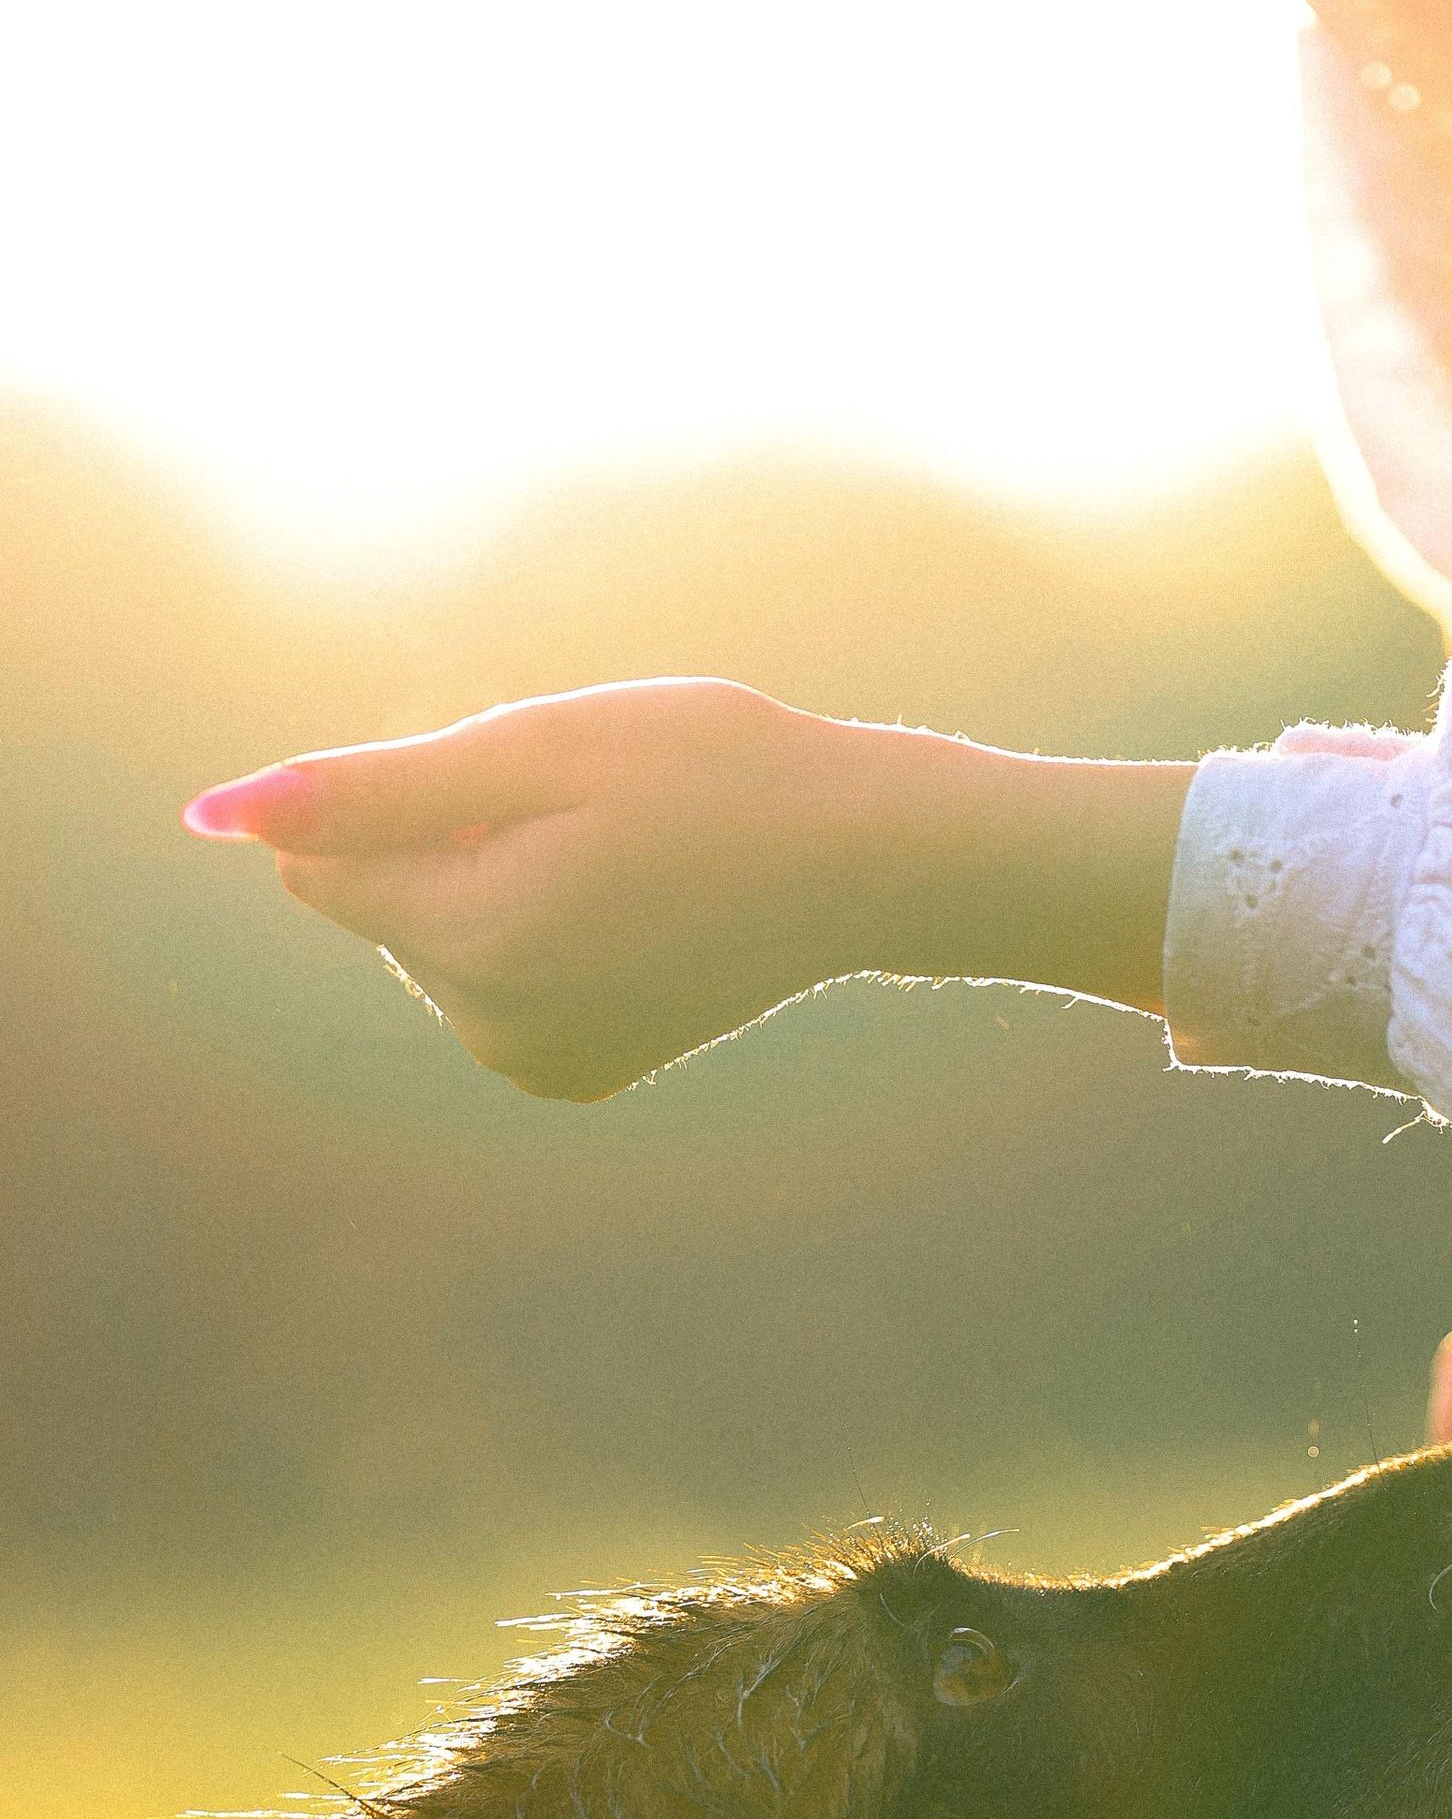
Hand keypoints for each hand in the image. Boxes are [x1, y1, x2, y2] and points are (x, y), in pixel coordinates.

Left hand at [184, 681, 1196, 1099]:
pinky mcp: (578, 1071)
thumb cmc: (713, 774)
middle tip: (592, 807)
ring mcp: (537, 1061)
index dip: (403, 794)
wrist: (868, 861)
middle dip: (451, 838)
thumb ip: (367, 790)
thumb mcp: (532, 747)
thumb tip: (217, 818)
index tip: (512, 773)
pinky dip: (543, 930)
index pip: (321, 863)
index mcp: (472, 939)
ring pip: (441, 942)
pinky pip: (499, 983)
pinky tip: (636, 902)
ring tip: (624, 852)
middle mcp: (491, 1025)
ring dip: (499, 879)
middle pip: (384, 905)